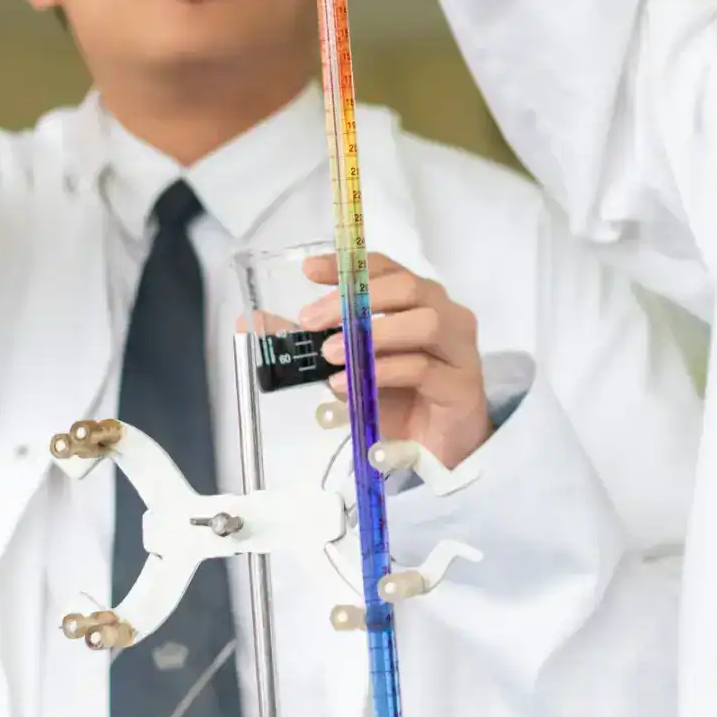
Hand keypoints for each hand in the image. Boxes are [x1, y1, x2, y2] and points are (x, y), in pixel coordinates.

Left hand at [301, 253, 491, 468]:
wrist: (437, 450)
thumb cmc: (399, 400)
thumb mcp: (350, 366)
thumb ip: (311, 342)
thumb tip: (254, 323)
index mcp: (418, 301)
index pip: (386, 268)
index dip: (348, 266)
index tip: (309, 271)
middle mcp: (445, 313)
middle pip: (406, 286)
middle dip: (354, 299)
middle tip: (311, 320)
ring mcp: (459, 348)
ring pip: (424, 321)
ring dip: (373, 333)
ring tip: (331, 353)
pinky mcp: (461, 384)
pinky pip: (423, 368)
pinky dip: (382, 372)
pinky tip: (348, 384)